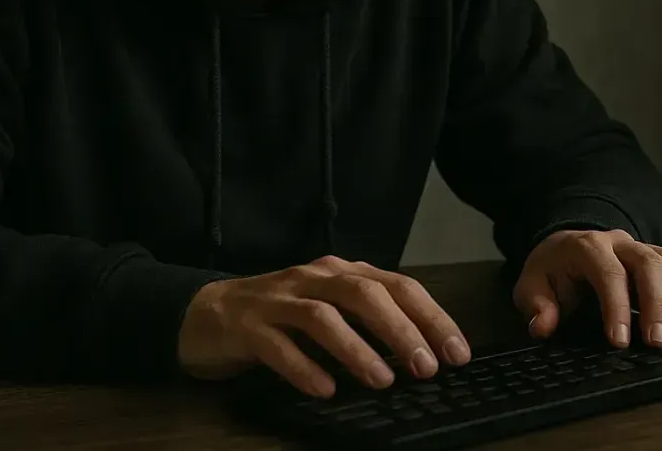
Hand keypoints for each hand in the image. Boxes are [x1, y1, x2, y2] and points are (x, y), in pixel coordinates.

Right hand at [176, 255, 471, 397]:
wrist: (204, 313)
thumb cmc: (279, 316)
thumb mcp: (328, 310)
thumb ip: (368, 322)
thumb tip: (424, 352)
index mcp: (340, 272)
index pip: (397, 286)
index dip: (430, 317)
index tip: (457, 352)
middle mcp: (313, 278)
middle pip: (363, 293)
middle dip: (399, 329)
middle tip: (426, 366)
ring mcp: (278, 300)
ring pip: (322, 317)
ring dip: (356, 349)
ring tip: (382, 380)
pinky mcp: (247, 326)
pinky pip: (277, 346)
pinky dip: (303, 368)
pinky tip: (323, 389)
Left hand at [512, 228, 661, 348]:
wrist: (565, 247)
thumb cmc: (552, 271)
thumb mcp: (531, 285)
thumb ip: (536, 304)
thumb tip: (543, 325)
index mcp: (587, 246)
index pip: (608, 272)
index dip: (616, 306)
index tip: (620, 341)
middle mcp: (620, 243)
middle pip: (649, 264)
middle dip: (657, 303)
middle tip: (659, 342)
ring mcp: (645, 249)